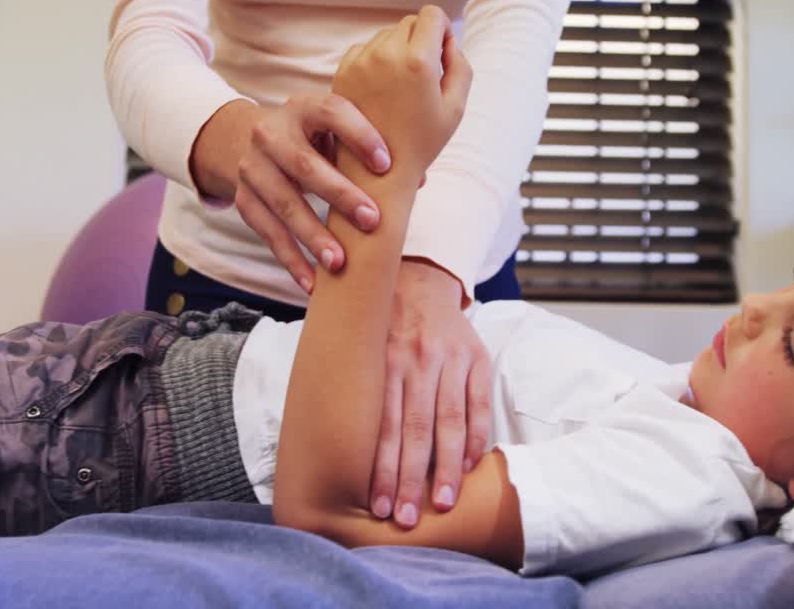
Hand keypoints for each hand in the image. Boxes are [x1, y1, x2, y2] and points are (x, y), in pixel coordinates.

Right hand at [190, 95, 393, 293]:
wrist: (253, 141)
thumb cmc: (316, 137)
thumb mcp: (337, 131)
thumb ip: (372, 148)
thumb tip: (416, 180)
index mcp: (304, 108)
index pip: (332, 113)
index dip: (360, 136)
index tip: (386, 165)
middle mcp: (272, 133)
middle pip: (305, 166)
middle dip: (340, 195)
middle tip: (372, 221)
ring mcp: (253, 167)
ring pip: (284, 203)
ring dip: (313, 236)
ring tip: (339, 262)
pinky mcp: (245, 199)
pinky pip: (267, 233)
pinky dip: (291, 260)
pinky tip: (312, 281)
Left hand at [331, 5, 472, 183]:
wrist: (377, 172)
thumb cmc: (422, 142)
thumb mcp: (456, 107)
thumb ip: (460, 64)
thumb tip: (448, 41)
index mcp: (417, 61)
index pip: (432, 15)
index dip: (442, 30)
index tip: (442, 55)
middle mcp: (386, 54)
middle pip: (409, 23)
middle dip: (421, 41)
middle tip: (424, 77)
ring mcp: (361, 61)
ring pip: (387, 35)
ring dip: (398, 50)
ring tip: (402, 87)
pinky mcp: (343, 71)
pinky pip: (366, 50)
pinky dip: (377, 61)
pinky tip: (383, 89)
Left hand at [368, 259, 493, 527]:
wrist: (419, 275)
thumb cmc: (378, 323)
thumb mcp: (356, 343)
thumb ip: (348, 384)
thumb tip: (316, 441)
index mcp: (383, 359)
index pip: (383, 425)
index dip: (382, 469)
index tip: (377, 506)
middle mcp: (417, 359)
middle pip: (416, 430)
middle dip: (410, 479)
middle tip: (404, 519)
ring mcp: (450, 358)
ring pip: (449, 421)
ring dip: (447, 468)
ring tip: (443, 505)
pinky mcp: (477, 357)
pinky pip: (478, 404)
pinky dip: (475, 437)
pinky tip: (468, 467)